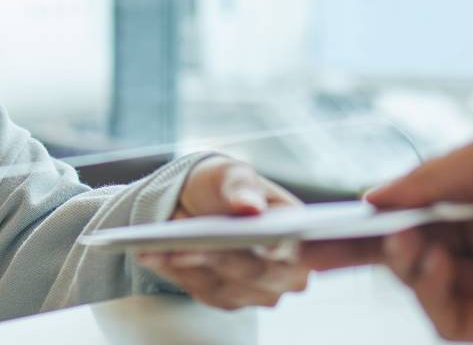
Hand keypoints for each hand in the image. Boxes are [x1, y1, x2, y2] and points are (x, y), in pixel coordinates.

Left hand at [135, 156, 310, 310]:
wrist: (193, 204)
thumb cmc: (223, 187)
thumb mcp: (231, 174)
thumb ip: (241, 187)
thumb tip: (249, 206)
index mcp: (302, 236)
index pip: (320, 253)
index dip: (300, 251)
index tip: (269, 242)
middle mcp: (288, 273)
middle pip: (257, 271)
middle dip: (222, 255)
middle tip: (189, 243)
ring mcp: (257, 292)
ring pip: (223, 283)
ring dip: (189, 264)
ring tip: (158, 247)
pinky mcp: (225, 300)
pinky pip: (198, 289)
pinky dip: (175, 271)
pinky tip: (152, 254)